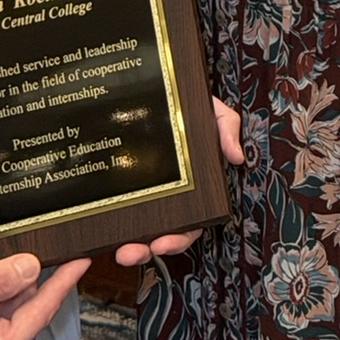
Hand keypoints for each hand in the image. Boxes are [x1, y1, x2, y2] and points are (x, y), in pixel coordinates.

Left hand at [113, 98, 244, 266]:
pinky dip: (113, 226)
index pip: (190, 222)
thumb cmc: (189, 103)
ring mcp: (147, 192)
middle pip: (164, 234)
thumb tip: (235, 155)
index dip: (179, 237)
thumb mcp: (214, 111)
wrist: (162, 86)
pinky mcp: (124, 185)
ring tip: (120, 251)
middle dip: (148, 249)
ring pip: (140, 230)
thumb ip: (227, 127)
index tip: (164, 242)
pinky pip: (120, 211)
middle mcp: (172, 196)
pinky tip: (103, 233)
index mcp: (194, 187)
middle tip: (132, 252)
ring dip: (131, 246)